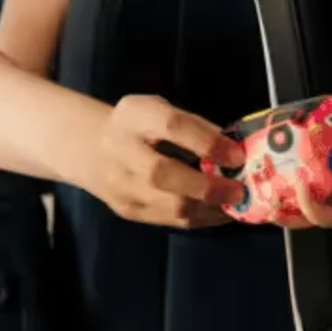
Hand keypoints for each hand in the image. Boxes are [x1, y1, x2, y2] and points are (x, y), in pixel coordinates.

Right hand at [75, 95, 246, 228]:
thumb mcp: (159, 110)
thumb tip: (233, 150)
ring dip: (209, 208)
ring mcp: (121, 185)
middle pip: (163, 174)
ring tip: (234, 205)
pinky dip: (201, 219)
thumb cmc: (138, 125)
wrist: (91, 148)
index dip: (207, 141)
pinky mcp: (128, 210)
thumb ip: (194, 126)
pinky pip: (170, 220)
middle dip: (208, 186)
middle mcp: (121, 149)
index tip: (236, 155)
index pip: (171, 126)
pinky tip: (219, 213)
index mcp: (133, 115)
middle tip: (239, 190)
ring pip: (169, 206)